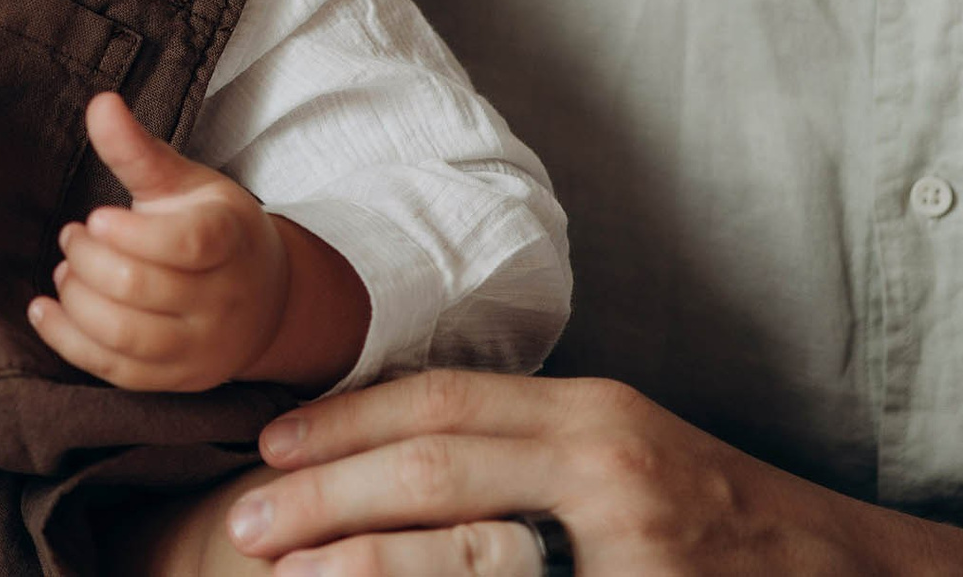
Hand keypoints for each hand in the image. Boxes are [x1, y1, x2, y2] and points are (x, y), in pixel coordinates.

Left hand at [29, 93, 344, 392]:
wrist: (264, 299)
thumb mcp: (185, 183)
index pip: (184, 245)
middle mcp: (221, 301)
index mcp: (229, 241)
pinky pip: (114, 371)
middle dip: (88, 260)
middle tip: (73, 235)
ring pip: (125, 336)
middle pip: (140, 289)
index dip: (130, 234)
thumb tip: (99, 102)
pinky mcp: (175, 380)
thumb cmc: (214, 228)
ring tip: (66, 270)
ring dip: (77, 299)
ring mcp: (200, 348)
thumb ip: (139, 150)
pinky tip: (43, 310)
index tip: (94, 217)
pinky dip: (68, 341)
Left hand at [216, 370, 962, 575]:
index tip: (270, 445)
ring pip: (460, 557)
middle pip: (431, 474)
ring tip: (285, 575)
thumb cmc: (717, 512)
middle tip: (245, 522)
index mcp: (594, 414)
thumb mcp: (627, 447)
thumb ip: (527, 440)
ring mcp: (623, 553)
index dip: (344, 420)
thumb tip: (396, 448)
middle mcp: (607, 472)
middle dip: (325, 497)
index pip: (441, 402)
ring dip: (360, 566)